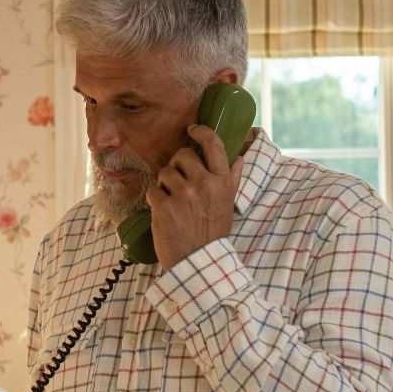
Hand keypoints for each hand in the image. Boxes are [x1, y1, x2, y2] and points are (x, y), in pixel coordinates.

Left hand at [147, 125, 246, 268]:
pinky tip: (163, 213)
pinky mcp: (164, 206)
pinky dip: (155, 200)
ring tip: (172, 202)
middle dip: (177, 166)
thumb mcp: (228, 205)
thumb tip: (239, 157)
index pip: (213, 144)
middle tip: (178, 184)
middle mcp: (204, 184)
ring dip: (164, 185)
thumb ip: (232, 179)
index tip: (192, 129)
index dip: (201, 132)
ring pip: (164, 172)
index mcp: (222, 182)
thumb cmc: (212, 234)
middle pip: (182, 155)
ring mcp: (183, 194)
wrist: (198, 262)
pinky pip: (153, 190)